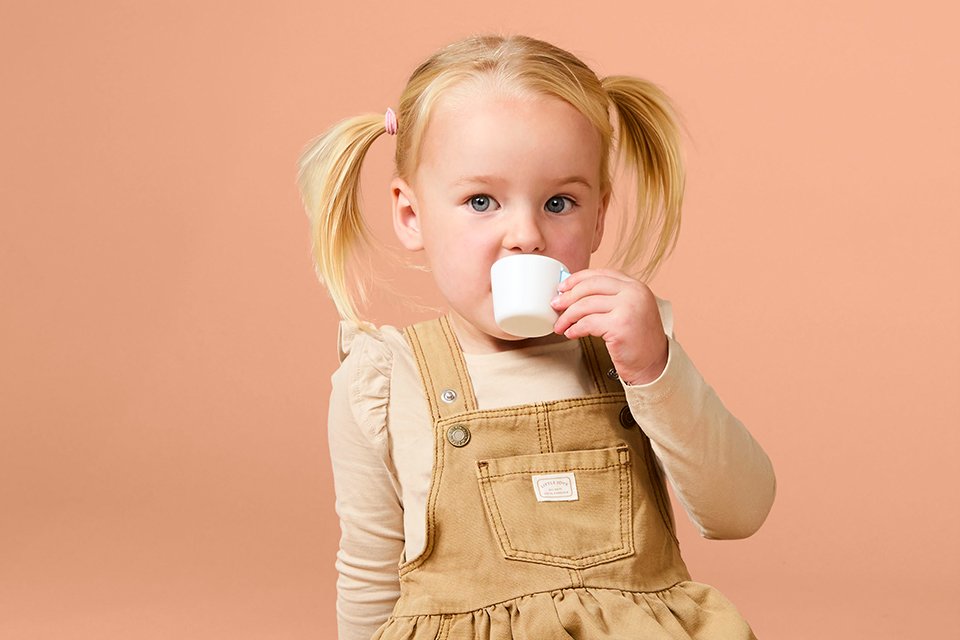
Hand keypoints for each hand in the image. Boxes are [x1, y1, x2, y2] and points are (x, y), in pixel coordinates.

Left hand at [551, 268, 667, 384]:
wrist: (654, 365)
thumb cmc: (637, 340)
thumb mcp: (628, 310)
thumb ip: (609, 298)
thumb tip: (571, 293)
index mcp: (635, 286)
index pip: (600, 274)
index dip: (577, 279)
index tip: (563, 288)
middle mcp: (634, 293)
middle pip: (590, 286)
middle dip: (568, 296)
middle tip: (555, 306)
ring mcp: (629, 308)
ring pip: (585, 305)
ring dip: (567, 316)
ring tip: (560, 325)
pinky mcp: (620, 326)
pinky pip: (587, 323)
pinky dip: (574, 329)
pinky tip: (571, 334)